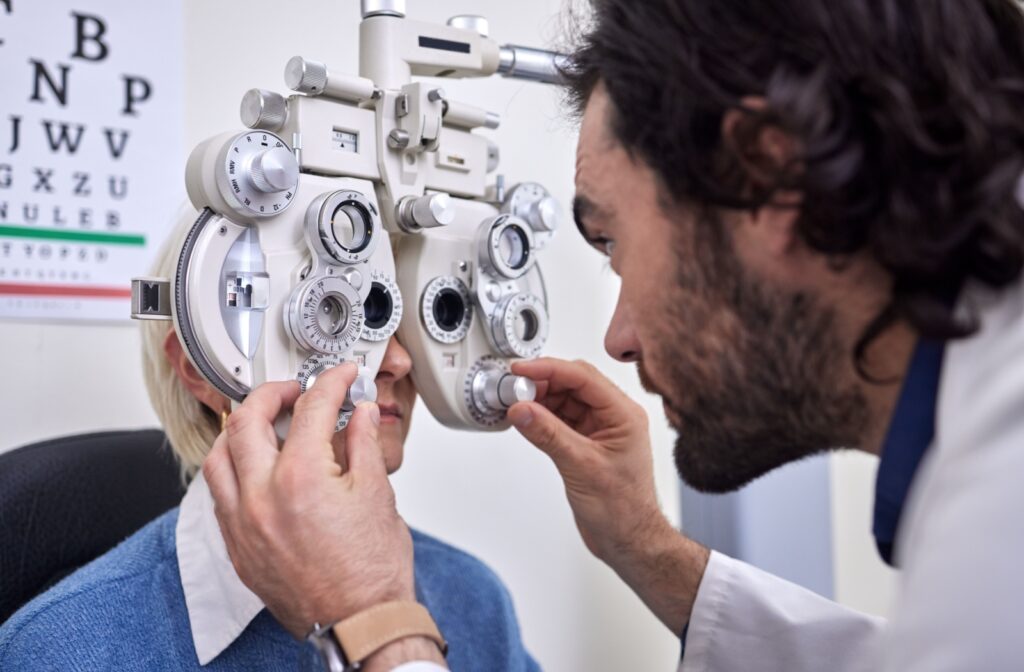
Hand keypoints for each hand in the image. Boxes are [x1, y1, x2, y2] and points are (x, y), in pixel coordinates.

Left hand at [202, 363, 414, 638]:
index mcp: (302, 478)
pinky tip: (255, 467)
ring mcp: (243, 524)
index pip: (311, 409)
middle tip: (296, 391)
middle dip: (273, 394)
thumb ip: (363, 444)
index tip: (341, 378)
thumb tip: (359, 415)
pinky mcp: (237, 547)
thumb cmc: (371, 572)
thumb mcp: (378, 495)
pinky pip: (218, 495)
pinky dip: (233, 469)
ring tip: (265, 423)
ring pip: (217, 457)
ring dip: (239, 430)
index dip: (330, 383)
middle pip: (247, 421)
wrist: (361, 623)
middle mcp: (262, 498)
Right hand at [507, 358, 708, 633]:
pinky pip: (560, 419)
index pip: (583, 377)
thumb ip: (549, 434)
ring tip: (515, 402)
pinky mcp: (585, 443)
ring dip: (539, 399)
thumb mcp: (581, 466)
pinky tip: (525, 419)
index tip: (521, 370)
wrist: (628, 540)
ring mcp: (599, 430)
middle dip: (541, 382)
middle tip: (513, 386)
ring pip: (564, 400)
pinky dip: (541, 416)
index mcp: (623, 414)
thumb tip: (523, 409)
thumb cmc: (623, 510)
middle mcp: (613, 417)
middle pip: (573, 383)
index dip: (549, 369)